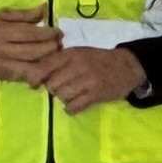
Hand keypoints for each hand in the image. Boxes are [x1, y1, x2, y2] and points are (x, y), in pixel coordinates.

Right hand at [0, 7, 64, 84]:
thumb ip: (23, 15)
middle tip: (60, 44)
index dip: (47, 33)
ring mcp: (4, 66)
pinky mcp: (5, 77)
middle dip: (51, 48)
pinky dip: (38, 75)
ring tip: (56, 56)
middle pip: (33, 51)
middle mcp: (3, 50)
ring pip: (32, 67)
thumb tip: (44, 9)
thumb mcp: (0, 17)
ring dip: (48, 63)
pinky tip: (47, 69)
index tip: (58, 32)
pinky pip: (26, 77)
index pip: (29, 33)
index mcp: (1, 31)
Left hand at [30, 44, 147, 113]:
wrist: (127, 66)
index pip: (43, 66)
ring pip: (61, 95)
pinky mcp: (95, 94)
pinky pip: (74, 106)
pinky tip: (75, 105)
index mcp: (70, 54)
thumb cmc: (98, 60)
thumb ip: (58, 61)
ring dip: (63, 99)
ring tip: (71, 96)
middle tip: (61, 90)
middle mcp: (77, 65)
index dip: (35, 77)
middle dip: (53, 89)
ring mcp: (87, 80)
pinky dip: (71, 108)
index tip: (34, 84)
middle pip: (51, 84)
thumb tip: (34, 76)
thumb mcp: (78, 53)